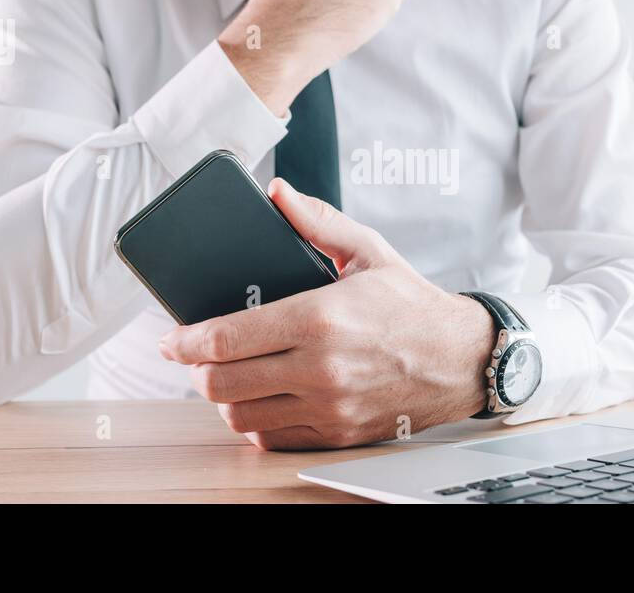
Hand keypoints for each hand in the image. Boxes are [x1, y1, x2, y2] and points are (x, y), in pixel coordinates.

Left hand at [158, 178, 492, 449]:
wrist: (462, 359)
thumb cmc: (413, 305)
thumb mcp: (369, 251)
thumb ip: (317, 221)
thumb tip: (277, 194)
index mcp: (320, 317)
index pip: (226, 338)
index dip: (184, 341)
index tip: (171, 339)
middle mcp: (320, 367)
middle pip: (221, 383)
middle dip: (196, 370)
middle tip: (197, 356)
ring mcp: (328, 406)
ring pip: (240, 415)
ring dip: (223, 398)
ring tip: (229, 376)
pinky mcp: (337, 433)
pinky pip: (272, 437)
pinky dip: (255, 421)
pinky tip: (261, 400)